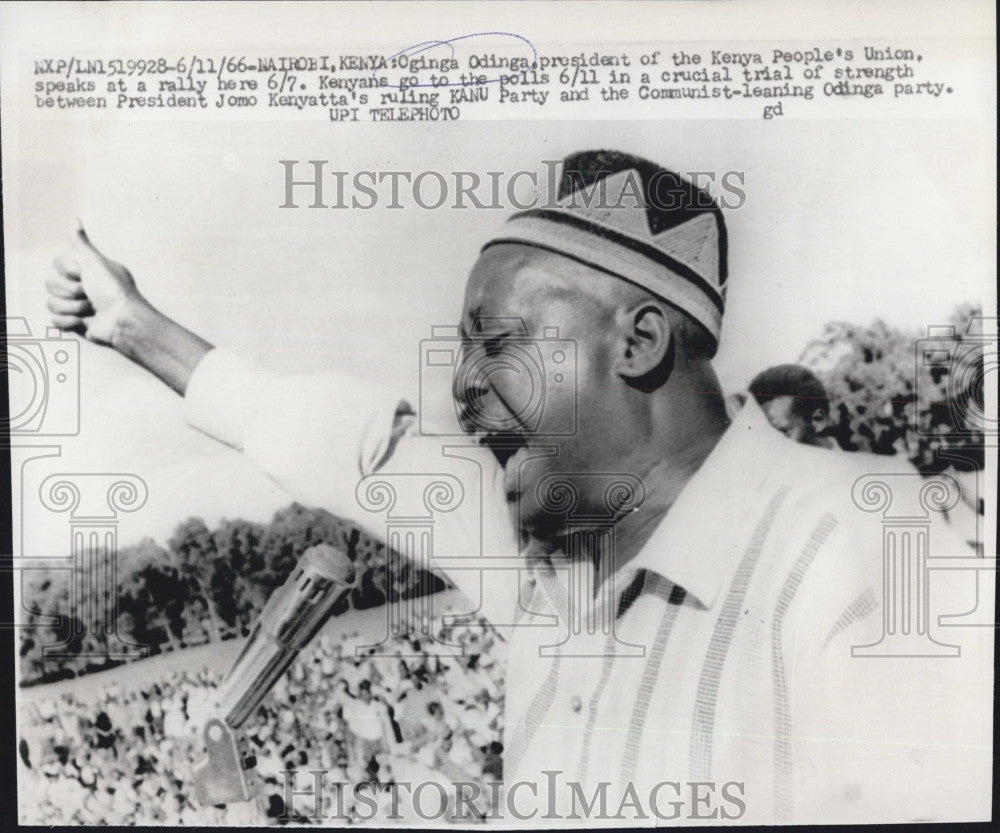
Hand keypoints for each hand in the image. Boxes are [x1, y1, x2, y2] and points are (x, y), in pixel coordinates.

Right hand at [47, 224, 144, 345]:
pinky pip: (54, 321)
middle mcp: (80, 286)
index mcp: (85, 270)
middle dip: (71, 290)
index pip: (57, 263)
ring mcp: (76, 305)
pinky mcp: (74, 324)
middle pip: (51, 283)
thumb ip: (82, 243)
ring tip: (92, 309)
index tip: (84, 273)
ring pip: (52, 303)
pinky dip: (69, 321)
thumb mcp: (96, 262)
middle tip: (90, 294)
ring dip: (73, 307)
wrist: (123, 321)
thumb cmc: (113, 290)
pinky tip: (84, 321)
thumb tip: (75, 219)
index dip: (68, 269)